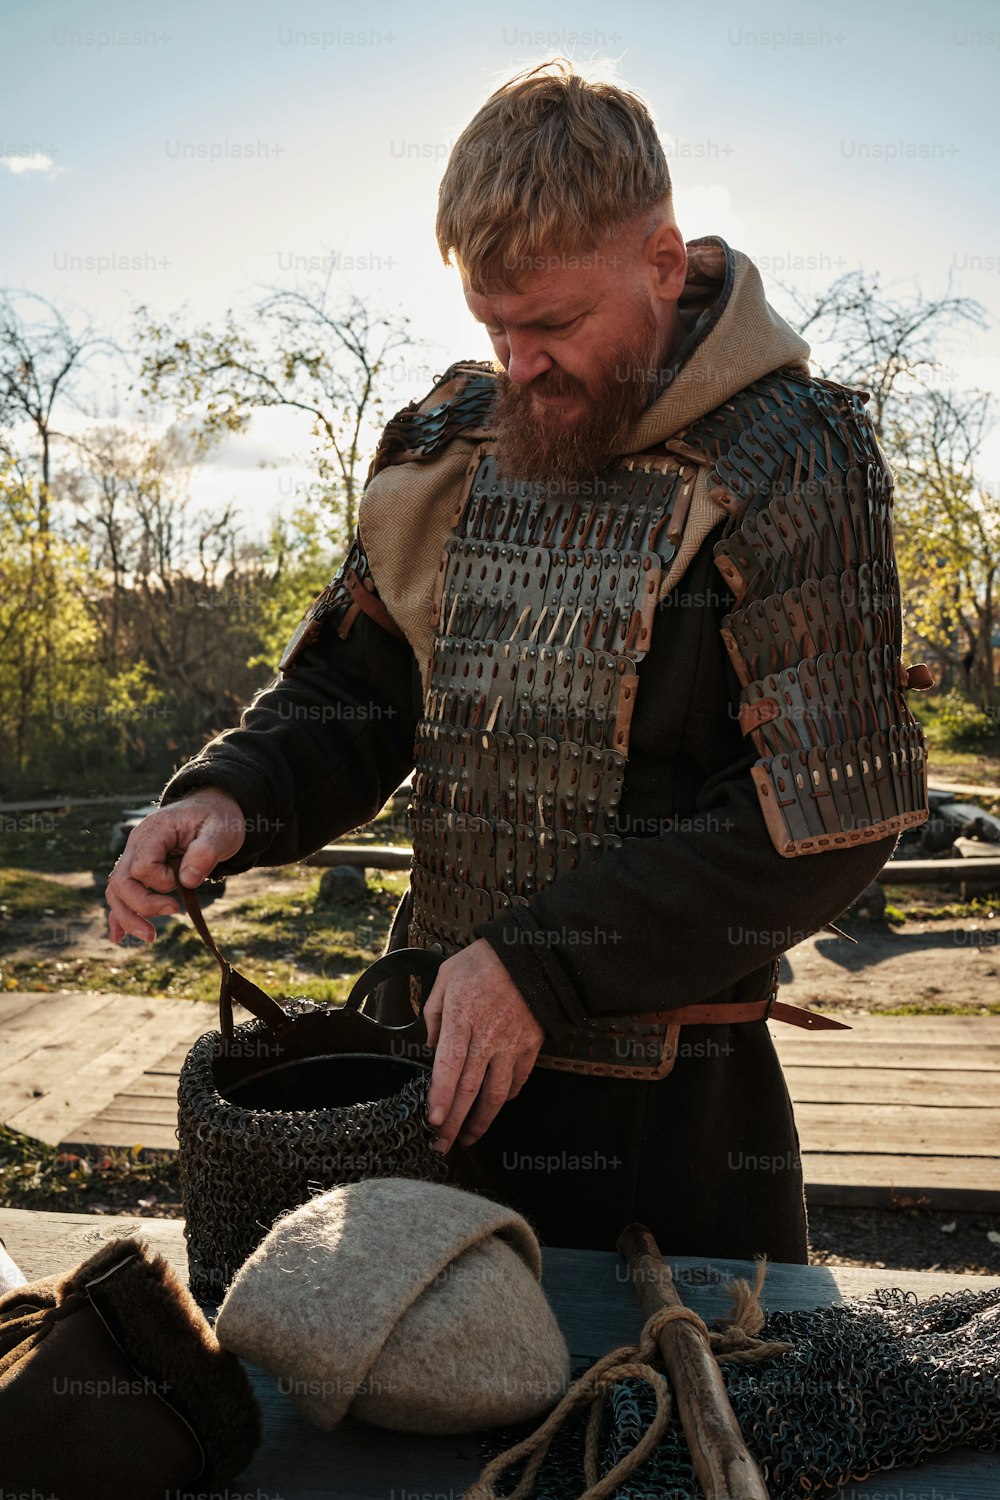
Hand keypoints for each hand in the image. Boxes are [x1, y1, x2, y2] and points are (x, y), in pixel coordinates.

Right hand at [106, 788, 246, 944]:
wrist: (212, 810)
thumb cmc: (217, 819)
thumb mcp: (221, 831)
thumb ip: (205, 852)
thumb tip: (186, 881)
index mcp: (155, 830)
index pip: (142, 866)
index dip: (161, 881)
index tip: (184, 881)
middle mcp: (137, 843)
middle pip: (122, 881)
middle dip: (141, 906)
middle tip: (172, 912)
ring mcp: (134, 856)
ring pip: (116, 891)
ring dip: (129, 917)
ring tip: (150, 937)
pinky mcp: (138, 869)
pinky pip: (120, 893)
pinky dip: (119, 915)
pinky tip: (119, 937)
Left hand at [423, 938, 543, 1152]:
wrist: (530, 954)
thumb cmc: (483, 962)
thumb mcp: (446, 978)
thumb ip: (434, 1014)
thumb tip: (431, 1047)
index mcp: (462, 1019)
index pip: (449, 1067)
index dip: (441, 1098)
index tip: (433, 1121)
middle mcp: (487, 1037)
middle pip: (470, 1089)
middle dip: (454, 1122)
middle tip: (441, 1144)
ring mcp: (512, 1044)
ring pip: (496, 1093)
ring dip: (481, 1120)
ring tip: (468, 1137)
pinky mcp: (530, 1045)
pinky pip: (518, 1079)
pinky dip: (506, 1097)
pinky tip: (495, 1105)